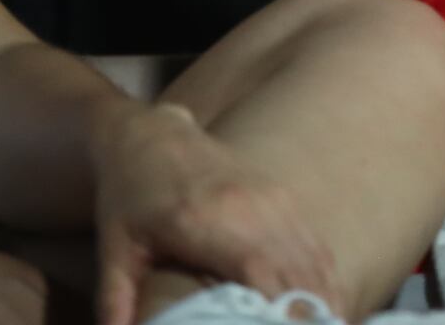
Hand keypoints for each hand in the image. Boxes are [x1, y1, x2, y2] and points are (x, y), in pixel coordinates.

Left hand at [91, 103, 340, 324]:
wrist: (152, 137)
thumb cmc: (129, 198)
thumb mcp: (114, 250)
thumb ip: (115, 300)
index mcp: (205, 220)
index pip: (258, 271)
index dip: (279, 310)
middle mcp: (248, 207)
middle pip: (296, 272)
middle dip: (310, 317)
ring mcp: (272, 200)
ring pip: (313, 260)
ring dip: (325, 303)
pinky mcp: (283, 198)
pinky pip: (315, 246)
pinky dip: (326, 281)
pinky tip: (330, 310)